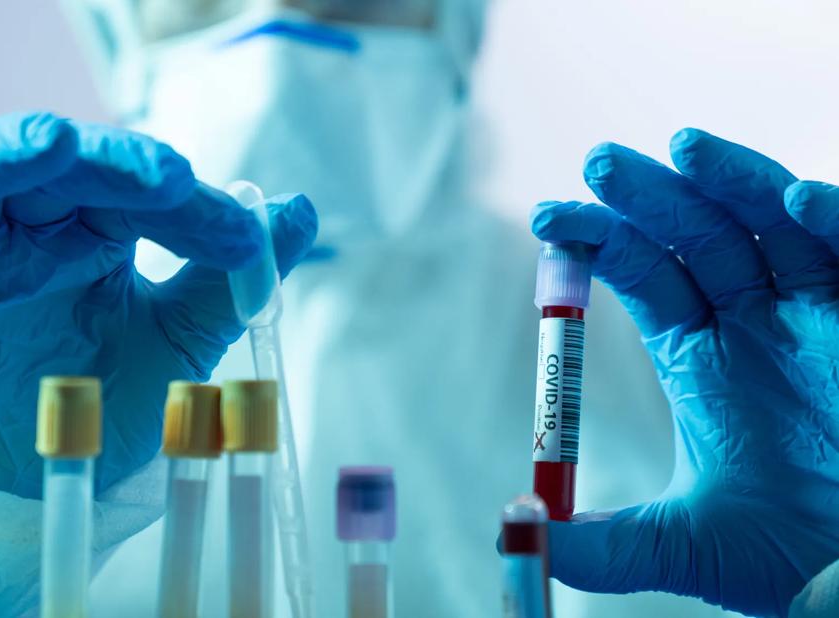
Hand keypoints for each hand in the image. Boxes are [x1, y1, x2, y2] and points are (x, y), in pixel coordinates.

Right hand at [0, 112, 316, 498]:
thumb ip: (230, 277)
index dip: (187, 205)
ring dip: (6, 156)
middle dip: (110, 163)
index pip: (134, 188)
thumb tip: (297, 210)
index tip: (241, 240)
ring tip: (52, 145)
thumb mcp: (185, 341)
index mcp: (97, 235)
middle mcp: (31, 239)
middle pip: (54, 168)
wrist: (61, 491)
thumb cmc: (117, 408)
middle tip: (166, 178)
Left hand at [531, 129, 838, 616]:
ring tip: (682, 145)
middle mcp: (757, 322)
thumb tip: (519, 532)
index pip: (643, 273)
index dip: (599, 241)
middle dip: (649, 196)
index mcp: (702, 355)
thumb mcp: (689, 548)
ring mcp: (821, 314)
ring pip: (774, 225)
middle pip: (696, 236)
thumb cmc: (793, 554)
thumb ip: (609, 546)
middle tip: (599, 161)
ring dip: (732, 180)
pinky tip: (794, 199)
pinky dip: (832, 223)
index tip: (547, 218)